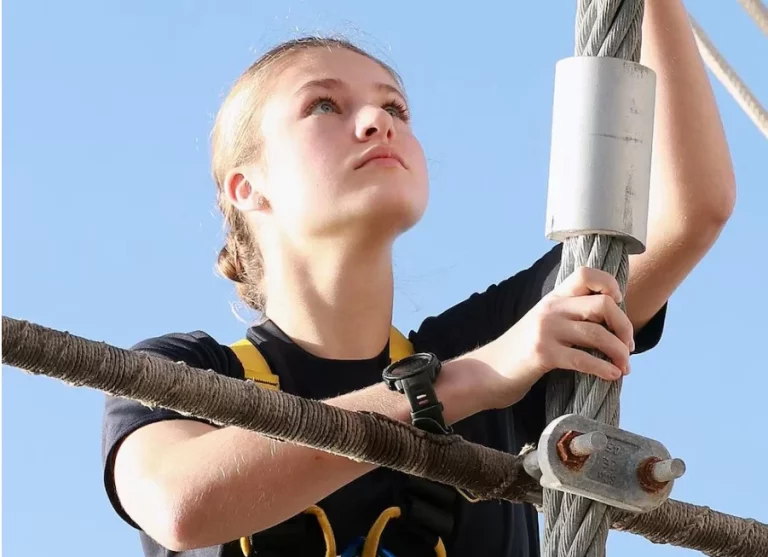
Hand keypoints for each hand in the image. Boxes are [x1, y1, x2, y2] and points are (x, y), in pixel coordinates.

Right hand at [484, 267, 634, 408]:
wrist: (489, 371)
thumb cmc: (523, 351)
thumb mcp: (544, 323)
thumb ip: (570, 316)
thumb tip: (613, 324)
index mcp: (553, 298)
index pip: (586, 274)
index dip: (609, 284)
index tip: (617, 303)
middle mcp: (551, 309)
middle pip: (602, 305)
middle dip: (624, 327)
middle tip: (628, 346)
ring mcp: (546, 330)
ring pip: (597, 334)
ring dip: (619, 352)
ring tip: (624, 366)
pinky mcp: (543, 354)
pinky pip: (584, 359)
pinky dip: (604, 369)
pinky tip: (612, 375)